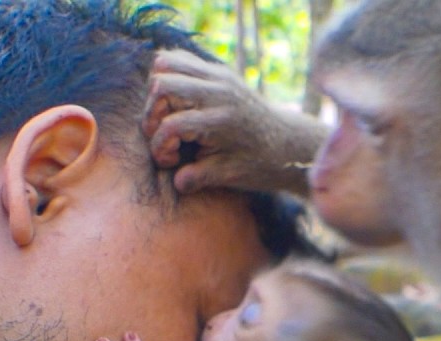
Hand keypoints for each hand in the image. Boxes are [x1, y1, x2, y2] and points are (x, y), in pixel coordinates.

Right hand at [144, 49, 327, 195]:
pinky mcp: (220, 71)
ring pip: (167, 62)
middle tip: (163, 133)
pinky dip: (170, 75)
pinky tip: (177, 101)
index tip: (170, 161)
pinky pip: (181, 58)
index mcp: (221, 121)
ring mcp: (219, 76)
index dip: (160, 146)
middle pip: (162, 84)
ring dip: (158, 91)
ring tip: (167, 114)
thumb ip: (201, 178)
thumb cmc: (259, 164)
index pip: (171, 125)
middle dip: (152, 112)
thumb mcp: (230, 176)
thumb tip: (177, 181)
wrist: (288, 143)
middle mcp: (219, 93)